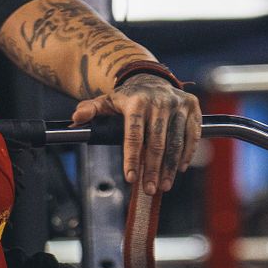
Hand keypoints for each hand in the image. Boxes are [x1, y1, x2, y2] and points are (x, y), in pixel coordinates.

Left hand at [70, 75, 203, 194]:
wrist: (152, 78)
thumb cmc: (127, 98)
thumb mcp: (106, 101)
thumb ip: (91, 110)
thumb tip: (76, 118)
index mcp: (136, 102)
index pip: (134, 135)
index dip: (131, 158)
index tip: (130, 178)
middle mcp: (159, 102)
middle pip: (156, 142)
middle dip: (152, 169)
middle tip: (149, 189)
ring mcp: (177, 105)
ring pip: (175, 141)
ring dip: (170, 167)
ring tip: (164, 186)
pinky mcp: (192, 107)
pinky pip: (192, 134)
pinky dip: (187, 153)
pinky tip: (179, 169)